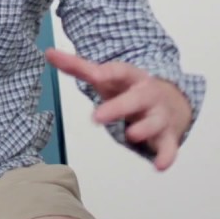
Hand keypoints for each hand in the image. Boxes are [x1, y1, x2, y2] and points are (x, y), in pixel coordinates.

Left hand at [45, 48, 191, 170]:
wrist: (171, 101)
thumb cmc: (128, 89)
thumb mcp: (105, 77)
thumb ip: (77, 67)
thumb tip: (48, 53)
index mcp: (132, 77)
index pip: (121, 71)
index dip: (109, 72)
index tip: (96, 74)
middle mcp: (148, 95)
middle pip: (137, 98)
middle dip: (119, 107)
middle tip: (98, 117)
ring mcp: (159, 115)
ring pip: (154, 121)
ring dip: (144, 128)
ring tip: (131, 135)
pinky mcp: (167, 136)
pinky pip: (169, 147)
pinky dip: (166, 155)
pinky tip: (159, 165)